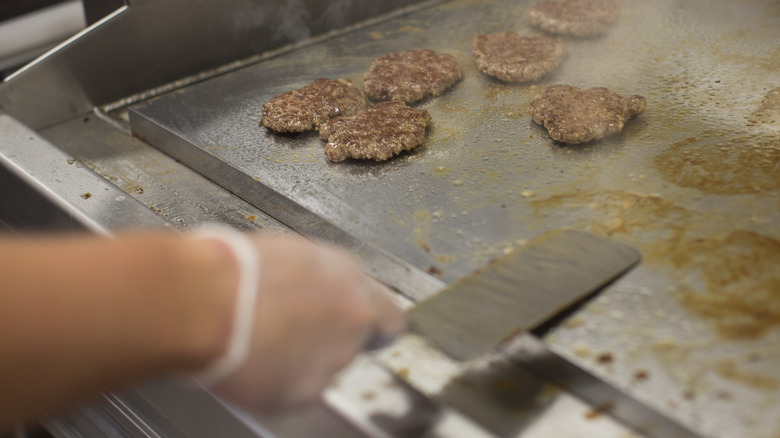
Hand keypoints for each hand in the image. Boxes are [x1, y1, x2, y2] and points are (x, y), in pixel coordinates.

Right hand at [208, 234, 403, 410]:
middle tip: (289, 330)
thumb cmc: (236, 269)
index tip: (362, 330)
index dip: (373, 327)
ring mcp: (332, 359)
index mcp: (351, 280)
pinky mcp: (305, 392)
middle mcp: (352, 320)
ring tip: (263, 342)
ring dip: (302, 361)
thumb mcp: (290, 254)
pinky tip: (255, 361)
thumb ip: (317, 278)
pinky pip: (297, 391)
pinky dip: (279, 383)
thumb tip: (312, 286)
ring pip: (325, 368)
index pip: (390, 317)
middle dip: (325, 340)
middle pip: (353, 343)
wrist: (206, 302)